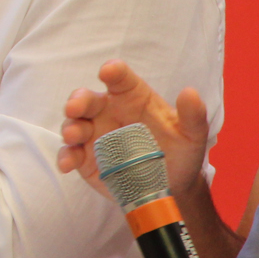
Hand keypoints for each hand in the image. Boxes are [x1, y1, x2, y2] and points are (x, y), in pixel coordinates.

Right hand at [58, 60, 210, 200]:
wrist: (170, 185)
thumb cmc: (180, 152)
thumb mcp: (192, 134)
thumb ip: (192, 115)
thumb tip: (190, 93)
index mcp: (132, 97)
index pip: (120, 78)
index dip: (113, 72)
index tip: (108, 72)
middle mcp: (109, 112)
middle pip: (88, 98)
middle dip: (78, 100)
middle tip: (74, 107)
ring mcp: (95, 135)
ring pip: (75, 124)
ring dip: (70, 127)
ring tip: (73, 136)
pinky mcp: (86, 158)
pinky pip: (71, 154)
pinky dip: (66, 156)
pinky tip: (67, 164)